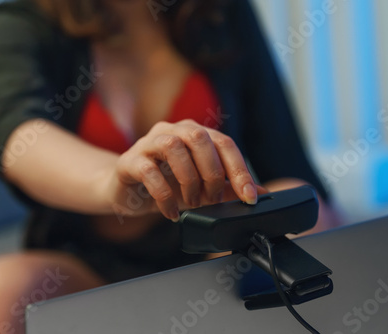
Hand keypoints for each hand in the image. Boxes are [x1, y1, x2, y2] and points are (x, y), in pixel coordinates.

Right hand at [107, 120, 264, 220]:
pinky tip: (171, 213)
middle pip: (200, 139)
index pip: (224, 143)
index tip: (249, 197)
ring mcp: (148, 143)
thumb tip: (261, 194)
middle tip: (212, 200)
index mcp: (194, 134)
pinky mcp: (129, 160)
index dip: (240, 170)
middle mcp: (172, 131)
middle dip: (212, 173)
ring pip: (174, 147)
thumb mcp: (201, 188)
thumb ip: (228, 187)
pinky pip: (149, 171)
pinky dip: (164, 196)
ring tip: (191, 203)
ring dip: (189, 181)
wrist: (126, 191)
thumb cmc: (166, 184)